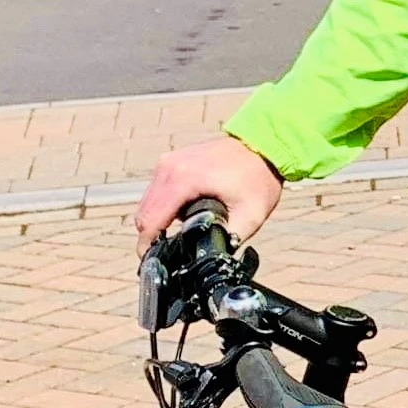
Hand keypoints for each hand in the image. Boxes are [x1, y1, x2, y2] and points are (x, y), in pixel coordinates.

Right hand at [135, 135, 283, 248]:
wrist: (263, 144)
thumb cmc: (258, 178)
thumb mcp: (251, 215)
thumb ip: (229, 239)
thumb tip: (213, 258)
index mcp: (183, 180)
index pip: (151, 221)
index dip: (147, 246)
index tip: (151, 262)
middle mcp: (169, 168)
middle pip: (145, 214)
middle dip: (152, 236)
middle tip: (168, 253)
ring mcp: (168, 162)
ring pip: (148, 202)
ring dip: (157, 221)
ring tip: (178, 234)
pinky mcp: (171, 161)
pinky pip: (156, 190)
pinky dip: (163, 206)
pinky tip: (182, 215)